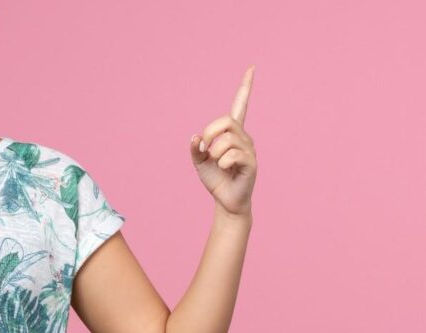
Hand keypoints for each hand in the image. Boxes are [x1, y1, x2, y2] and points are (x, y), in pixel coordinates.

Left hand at [190, 66, 257, 217]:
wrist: (226, 200)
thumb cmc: (215, 179)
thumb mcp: (199, 161)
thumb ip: (195, 147)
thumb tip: (197, 137)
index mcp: (232, 133)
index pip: (240, 105)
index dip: (245, 87)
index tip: (251, 68)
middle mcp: (244, 137)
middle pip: (225, 121)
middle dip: (210, 132)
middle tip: (205, 148)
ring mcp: (250, 149)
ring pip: (227, 139)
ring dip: (214, 152)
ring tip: (217, 163)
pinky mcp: (251, 162)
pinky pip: (232, 155)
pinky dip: (221, 162)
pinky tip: (225, 169)